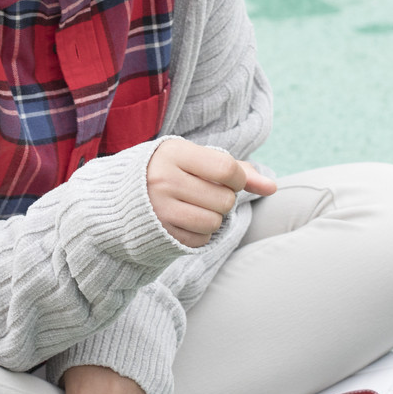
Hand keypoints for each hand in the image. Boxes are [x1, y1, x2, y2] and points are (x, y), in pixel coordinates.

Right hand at [146, 138, 278, 248]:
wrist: (121, 195)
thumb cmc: (171, 170)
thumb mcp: (196, 159)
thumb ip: (237, 170)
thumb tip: (271, 187)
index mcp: (173, 153)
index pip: (226, 169)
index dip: (237, 178)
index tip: (228, 178)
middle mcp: (164, 180)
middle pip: (224, 200)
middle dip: (224, 199)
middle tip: (206, 192)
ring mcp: (160, 209)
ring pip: (214, 222)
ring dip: (214, 217)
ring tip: (196, 206)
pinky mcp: (159, 232)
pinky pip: (200, 240)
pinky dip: (201, 233)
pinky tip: (186, 220)